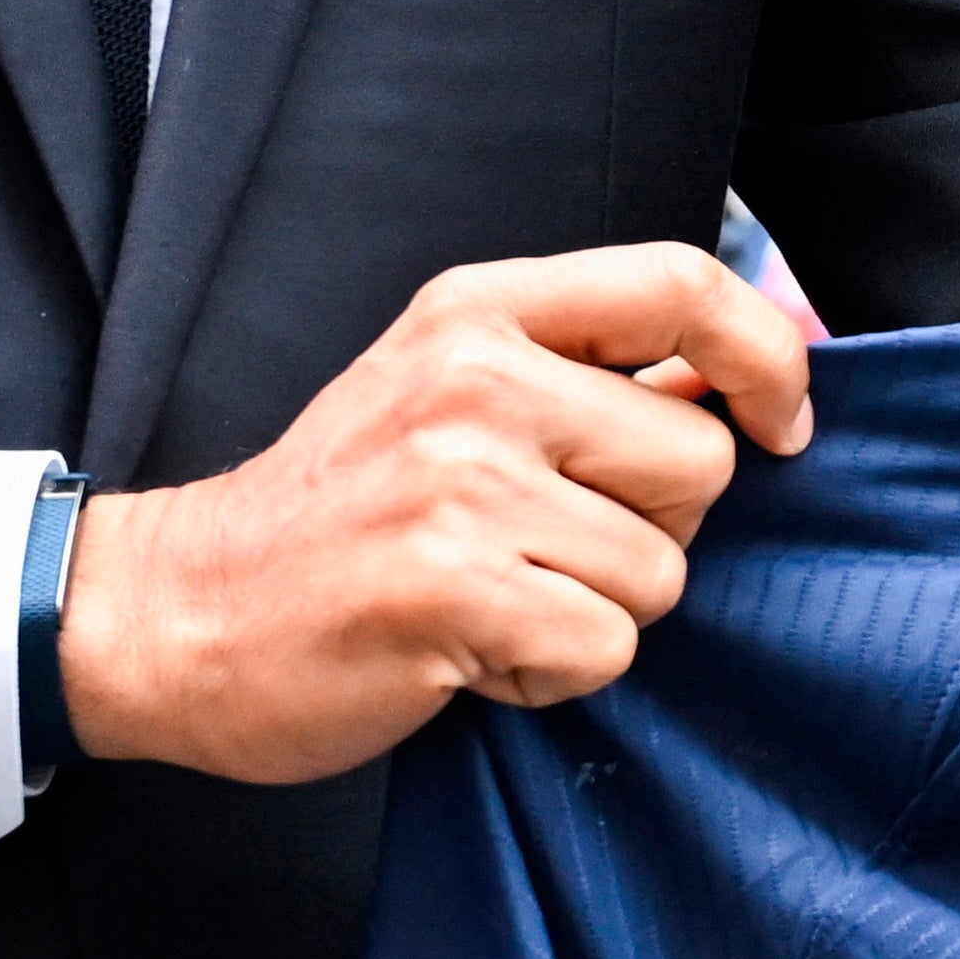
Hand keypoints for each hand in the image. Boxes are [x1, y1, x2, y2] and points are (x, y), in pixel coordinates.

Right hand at [57, 247, 816, 788]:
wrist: (177, 612)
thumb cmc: (339, 513)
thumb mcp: (447, 391)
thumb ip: (585, 375)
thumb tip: (749, 385)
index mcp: (478, 312)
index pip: (684, 284)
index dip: (766, 358)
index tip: (781, 425)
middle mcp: (471, 381)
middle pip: (700, 461)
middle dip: (653, 528)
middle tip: (542, 546)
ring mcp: (457, 487)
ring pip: (659, 572)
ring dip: (595, 612)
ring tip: (491, 597)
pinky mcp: (448, 593)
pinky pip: (603, 648)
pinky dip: (551, 673)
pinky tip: (470, 651)